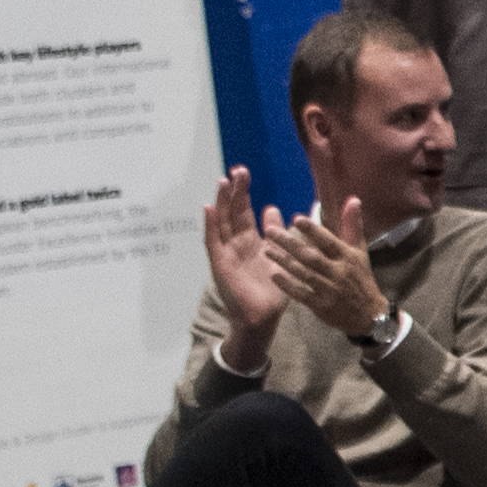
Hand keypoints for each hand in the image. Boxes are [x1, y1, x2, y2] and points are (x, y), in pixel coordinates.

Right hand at [201, 170, 284, 344]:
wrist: (264, 316)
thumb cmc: (272, 289)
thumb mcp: (278, 255)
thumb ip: (275, 233)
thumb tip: (272, 208)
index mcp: (250, 241)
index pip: (244, 211)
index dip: (243, 193)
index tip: (244, 173)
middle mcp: (236, 244)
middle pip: (232, 212)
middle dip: (234, 191)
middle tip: (237, 170)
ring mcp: (226, 253)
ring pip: (221, 222)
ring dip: (221, 203)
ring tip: (222, 182)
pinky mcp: (220, 264)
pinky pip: (213, 241)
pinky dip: (210, 225)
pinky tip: (208, 209)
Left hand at [266, 201, 389, 339]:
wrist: (369, 314)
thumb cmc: (361, 278)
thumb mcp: (360, 251)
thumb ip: (353, 226)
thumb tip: (353, 200)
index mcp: (348, 258)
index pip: (329, 242)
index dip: (313, 231)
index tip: (295, 219)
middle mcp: (339, 273)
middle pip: (311, 256)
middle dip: (289, 244)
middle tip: (269, 231)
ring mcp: (329, 290)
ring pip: (303, 273)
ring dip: (284, 261)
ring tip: (267, 249)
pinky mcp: (321, 306)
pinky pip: (301, 293)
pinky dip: (287, 285)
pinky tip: (273, 274)